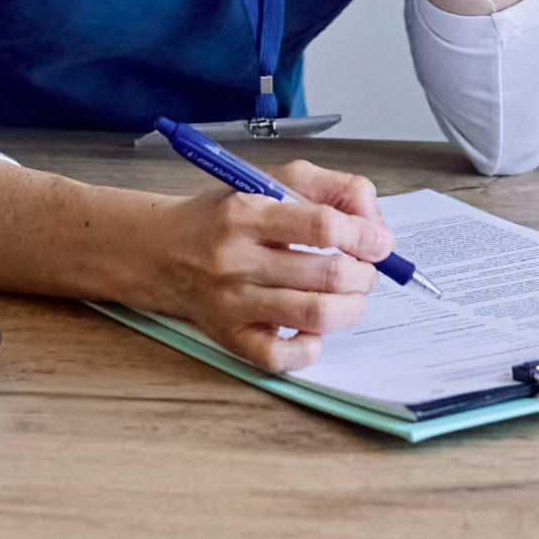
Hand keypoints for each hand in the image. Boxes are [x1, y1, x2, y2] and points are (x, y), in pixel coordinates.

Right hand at [140, 160, 393, 371]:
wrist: (161, 250)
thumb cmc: (221, 217)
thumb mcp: (266, 181)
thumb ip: (327, 188)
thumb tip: (375, 222)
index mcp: (245, 212)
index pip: (323, 225)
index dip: (364, 234)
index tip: (377, 241)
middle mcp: (235, 258)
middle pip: (327, 274)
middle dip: (363, 274)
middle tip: (363, 270)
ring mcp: (232, 302)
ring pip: (316, 316)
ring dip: (350, 307)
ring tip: (348, 296)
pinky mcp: (231, 338)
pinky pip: (285, 357)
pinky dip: (312, 347)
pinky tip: (311, 328)